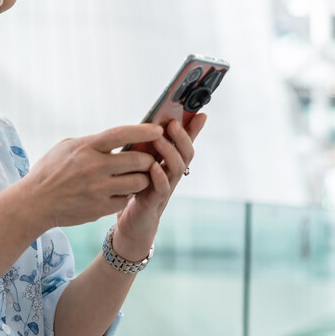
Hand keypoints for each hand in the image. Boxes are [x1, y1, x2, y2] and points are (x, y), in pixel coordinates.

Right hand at [16, 124, 163, 230]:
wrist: (35, 203)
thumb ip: (91, 142)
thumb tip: (116, 138)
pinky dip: (126, 196)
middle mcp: (94, 167)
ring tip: (136, 176)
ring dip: (142, 178)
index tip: (158, 129)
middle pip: (138, 160)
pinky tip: (119, 192)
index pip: (121, 134)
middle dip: (149, 159)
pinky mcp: (99, 208)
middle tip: (149, 159)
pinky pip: (125, 200)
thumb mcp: (66, 147)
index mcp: (86, 147)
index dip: (143, 131)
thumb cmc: (50, 171)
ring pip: (138, 182)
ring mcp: (98, 189)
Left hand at [113, 114, 206, 259]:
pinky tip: (154, 166)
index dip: (195, 129)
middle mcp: (172, 175)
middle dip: (183, 137)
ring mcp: (165, 188)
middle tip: (173, 123)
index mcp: (170, 164)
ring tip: (159, 139)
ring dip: (170, 152)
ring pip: (177, 169)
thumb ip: (149, 146)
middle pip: (186, 154)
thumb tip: (151, 122)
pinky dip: (159, 176)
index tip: (201, 112)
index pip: (187, 143)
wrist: (133, 223)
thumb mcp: (142, 163)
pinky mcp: (154, 202)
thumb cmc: (137, 189)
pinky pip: (162, 189)